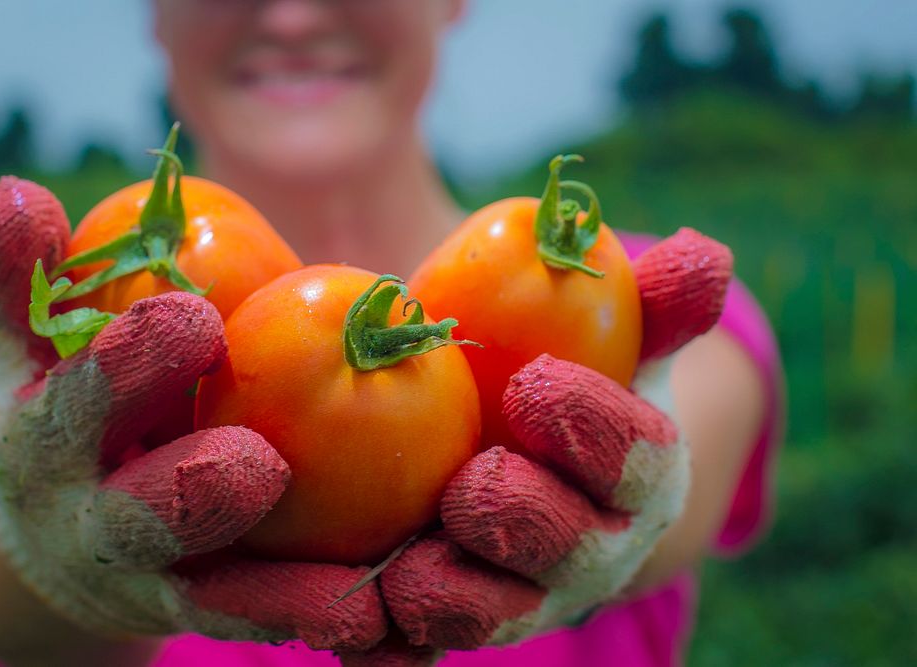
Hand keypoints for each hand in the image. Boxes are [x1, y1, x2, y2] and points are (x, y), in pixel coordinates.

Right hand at [0, 177, 386, 651]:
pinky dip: (313, 623)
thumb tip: (23, 191)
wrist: (54, 531)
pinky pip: (260, 622)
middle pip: (139, 514)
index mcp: (42, 438)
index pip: (76, 397)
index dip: (126, 363)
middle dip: (192, 490)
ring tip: (352, 598)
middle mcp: (89, 522)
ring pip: (212, 593)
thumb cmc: (60, 407)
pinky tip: (374, 622)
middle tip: (257, 466)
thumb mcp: (29, 345)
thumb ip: (28, 277)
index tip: (192, 317)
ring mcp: (147, 579)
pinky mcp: (202, 609)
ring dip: (280, 596)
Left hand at [349, 229, 731, 661]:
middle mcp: (588, 552)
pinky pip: (420, 647)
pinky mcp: (450, 620)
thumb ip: (649, 304)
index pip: (637, 460)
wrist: (526, 468)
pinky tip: (347, 624)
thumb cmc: (566, 387)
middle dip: (527, 522)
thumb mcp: (608, 340)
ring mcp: (519, 596)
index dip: (595, 429)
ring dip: (456, 601)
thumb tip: (703, 253)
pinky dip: (386, 644)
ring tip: (406, 573)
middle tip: (471, 487)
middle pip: (571, 552)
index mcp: (636, 479)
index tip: (537, 384)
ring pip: (497, 616)